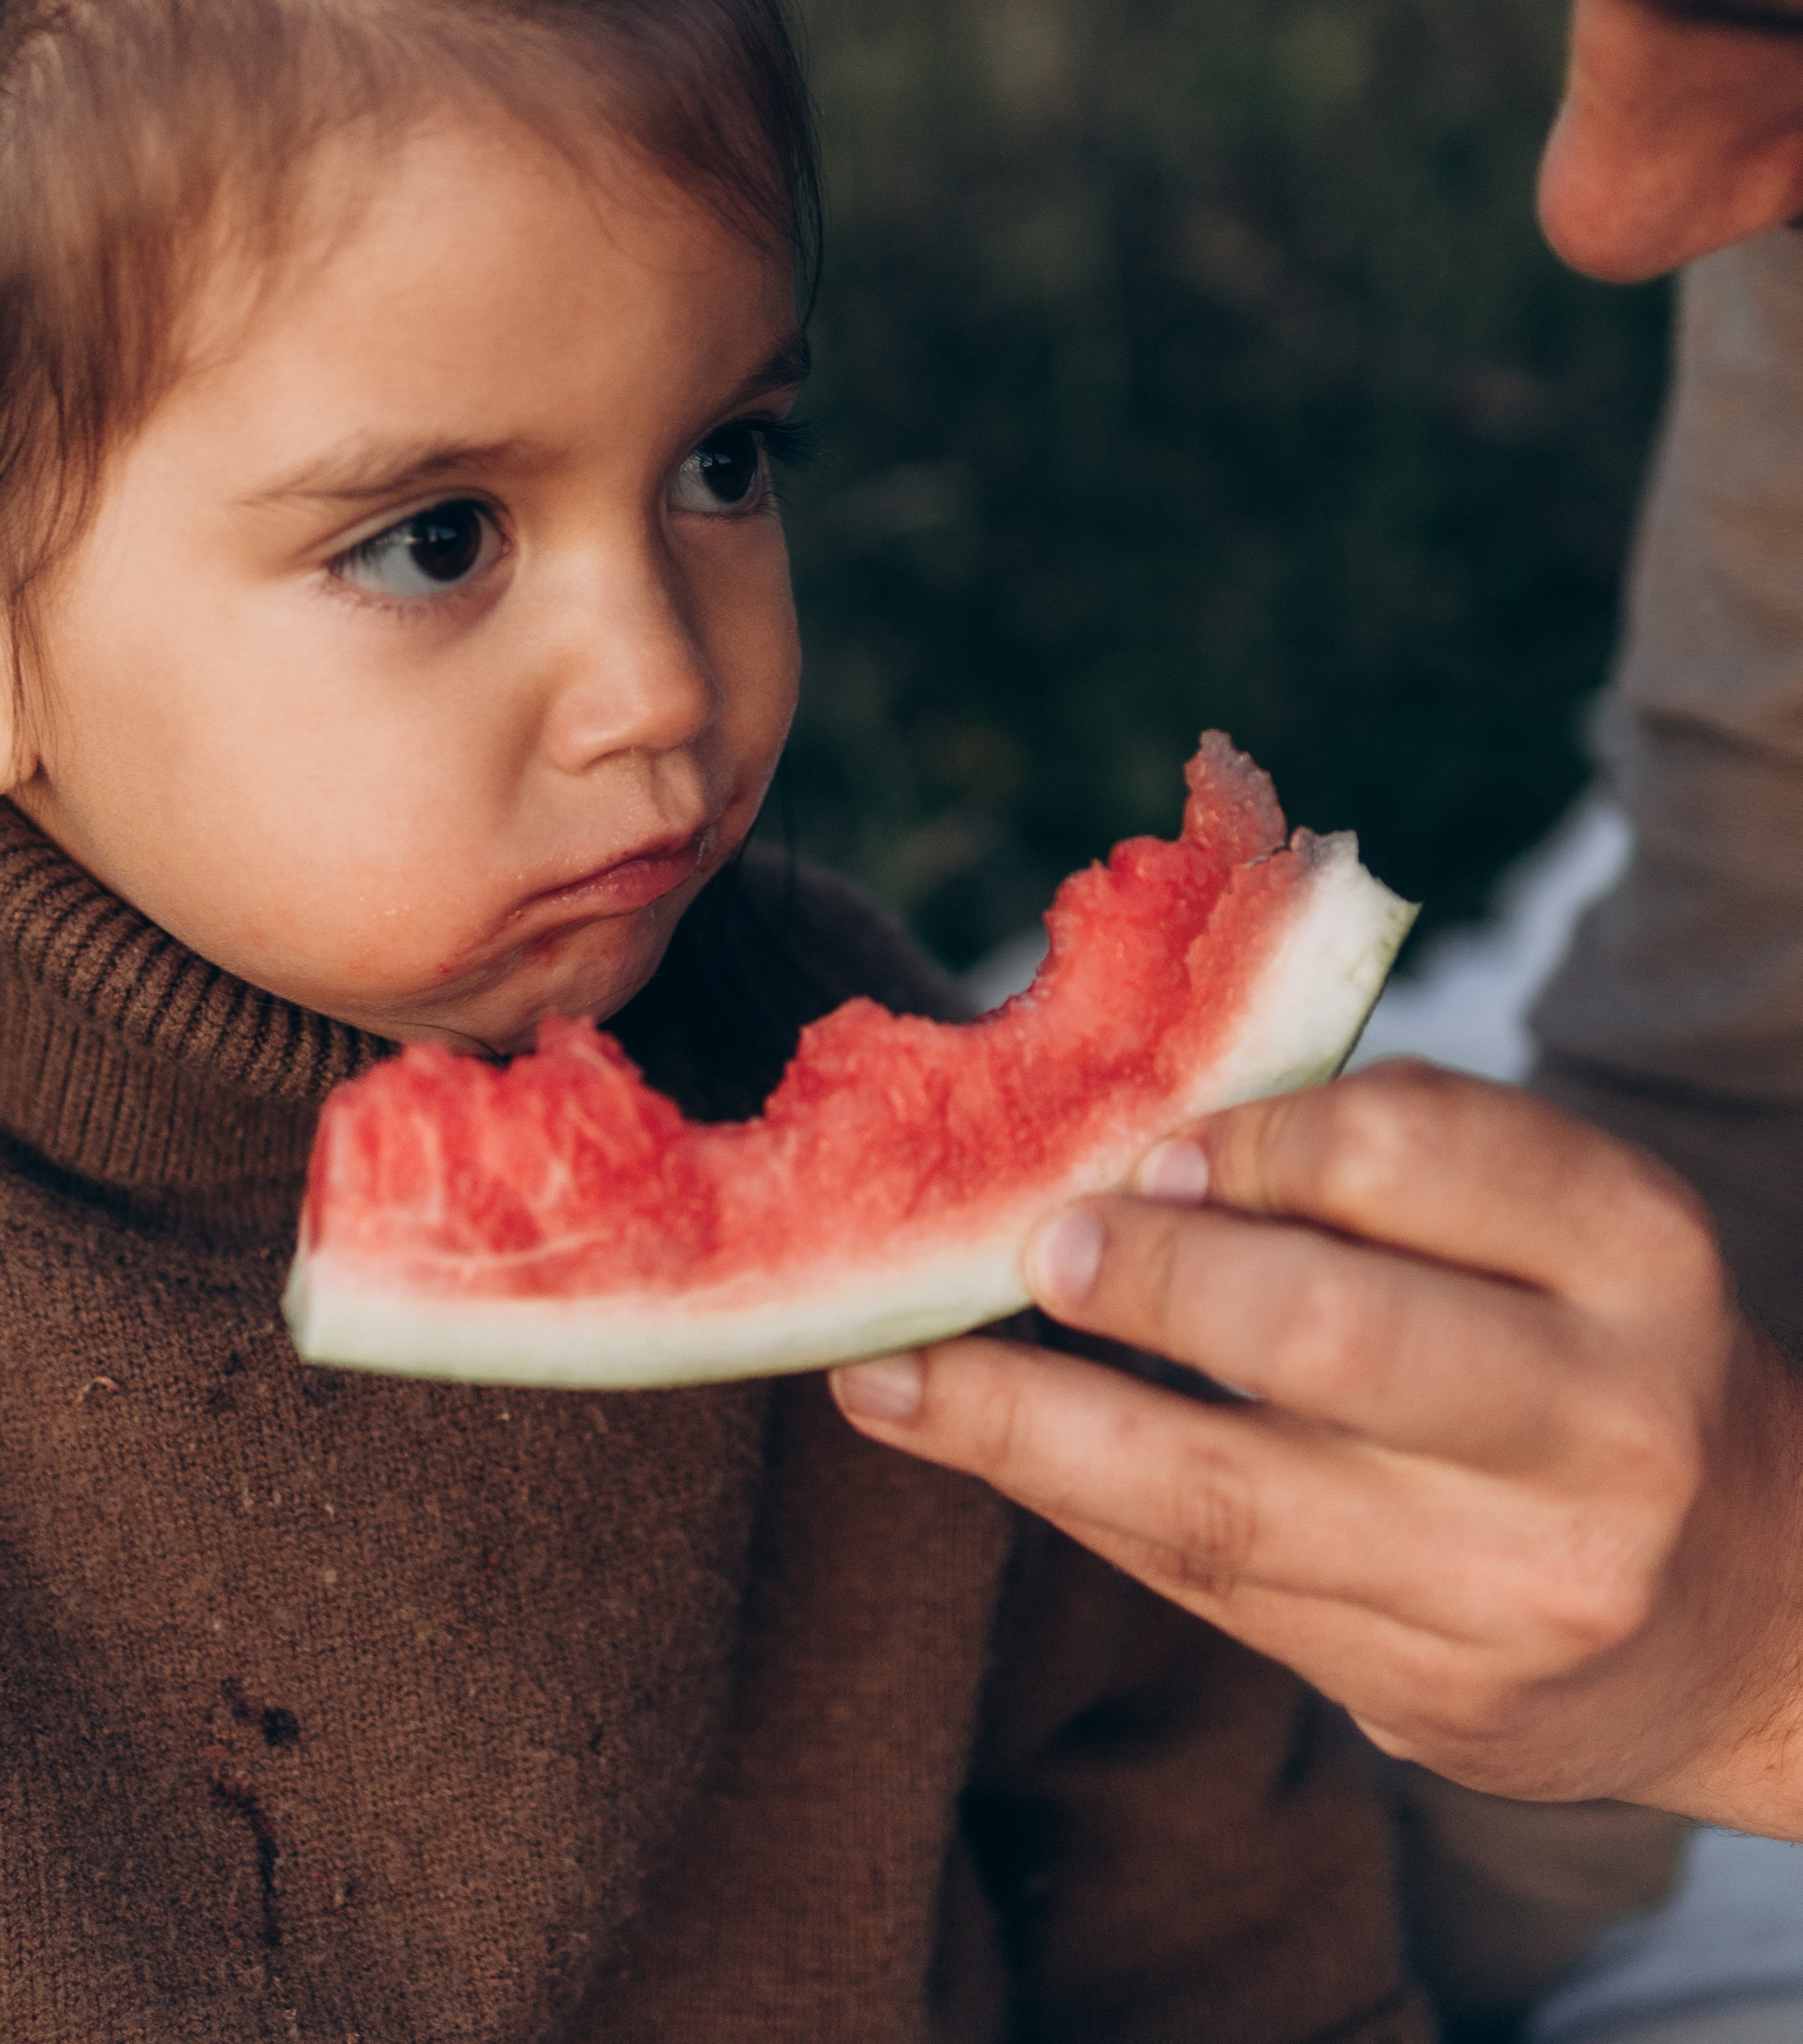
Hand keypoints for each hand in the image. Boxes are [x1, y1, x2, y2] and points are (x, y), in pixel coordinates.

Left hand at [832, 1061, 1802, 1826]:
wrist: (1751, 1615)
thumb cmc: (1598, 1354)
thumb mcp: (1555, 1222)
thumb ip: (1385, 1164)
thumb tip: (1134, 1148)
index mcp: (1635, 1250)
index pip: (1412, 1150)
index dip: (1252, 1136)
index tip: (1146, 1144)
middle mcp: (1599, 1422)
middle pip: (1326, 1334)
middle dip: (1146, 1281)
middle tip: (1031, 1243)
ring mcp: (1518, 1584)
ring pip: (1223, 1500)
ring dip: (1023, 1426)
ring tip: (885, 1376)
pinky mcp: (1434, 1703)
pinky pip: (1209, 1591)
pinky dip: (1072, 1503)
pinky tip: (973, 1447)